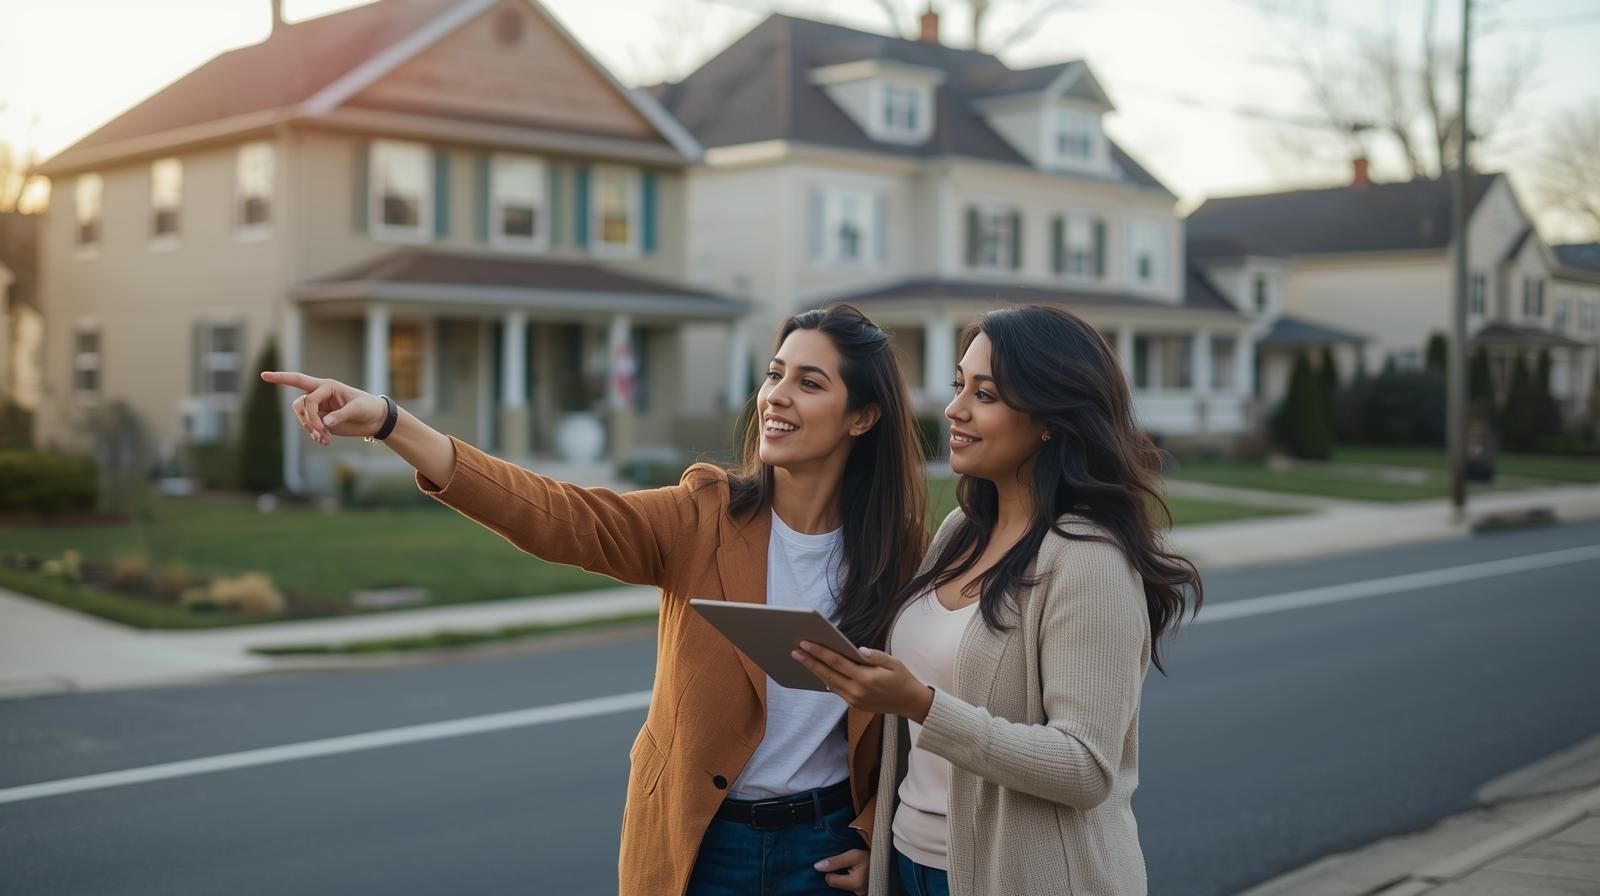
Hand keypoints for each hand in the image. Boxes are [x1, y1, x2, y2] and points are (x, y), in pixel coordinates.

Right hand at [261, 371, 387, 445]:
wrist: (375, 420)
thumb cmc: (369, 408)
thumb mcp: (358, 409)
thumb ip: (341, 415)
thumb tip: (325, 424)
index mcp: (328, 385)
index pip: (301, 382)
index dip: (281, 378)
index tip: (263, 376)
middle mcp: (320, 394)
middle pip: (301, 404)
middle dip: (308, 419)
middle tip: (322, 432)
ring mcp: (319, 408)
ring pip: (302, 416)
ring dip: (309, 428)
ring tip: (324, 439)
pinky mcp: (320, 420)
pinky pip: (308, 426)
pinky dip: (314, 434)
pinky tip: (324, 441)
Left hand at [793, 643, 934, 721]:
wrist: (910, 703)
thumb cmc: (902, 679)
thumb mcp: (893, 662)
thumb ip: (875, 656)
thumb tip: (858, 650)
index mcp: (865, 678)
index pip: (837, 662)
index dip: (819, 652)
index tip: (805, 644)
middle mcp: (856, 691)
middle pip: (827, 674)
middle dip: (809, 662)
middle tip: (794, 651)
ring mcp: (854, 700)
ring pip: (829, 683)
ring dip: (815, 671)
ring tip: (802, 659)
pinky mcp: (854, 705)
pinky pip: (836, 690)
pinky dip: (826, 680)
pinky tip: (818, 671)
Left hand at [816, 847, 867, 893]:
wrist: (888, 863)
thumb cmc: (871, 858)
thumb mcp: (854, 855)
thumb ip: (835, 861)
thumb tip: (817, 867)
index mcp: (855, 883)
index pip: (830, 880)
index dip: (831, 870)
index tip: (840, 863)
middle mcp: (858, 892)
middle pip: (835, 886)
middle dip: (837, 876)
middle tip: (846, 867)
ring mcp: (860, 895)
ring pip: (841, 888)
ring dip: (843, 879)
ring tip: (851, 871)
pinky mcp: (861, 894)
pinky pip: (848, 890)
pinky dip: (848, 883)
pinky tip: (853, 876)